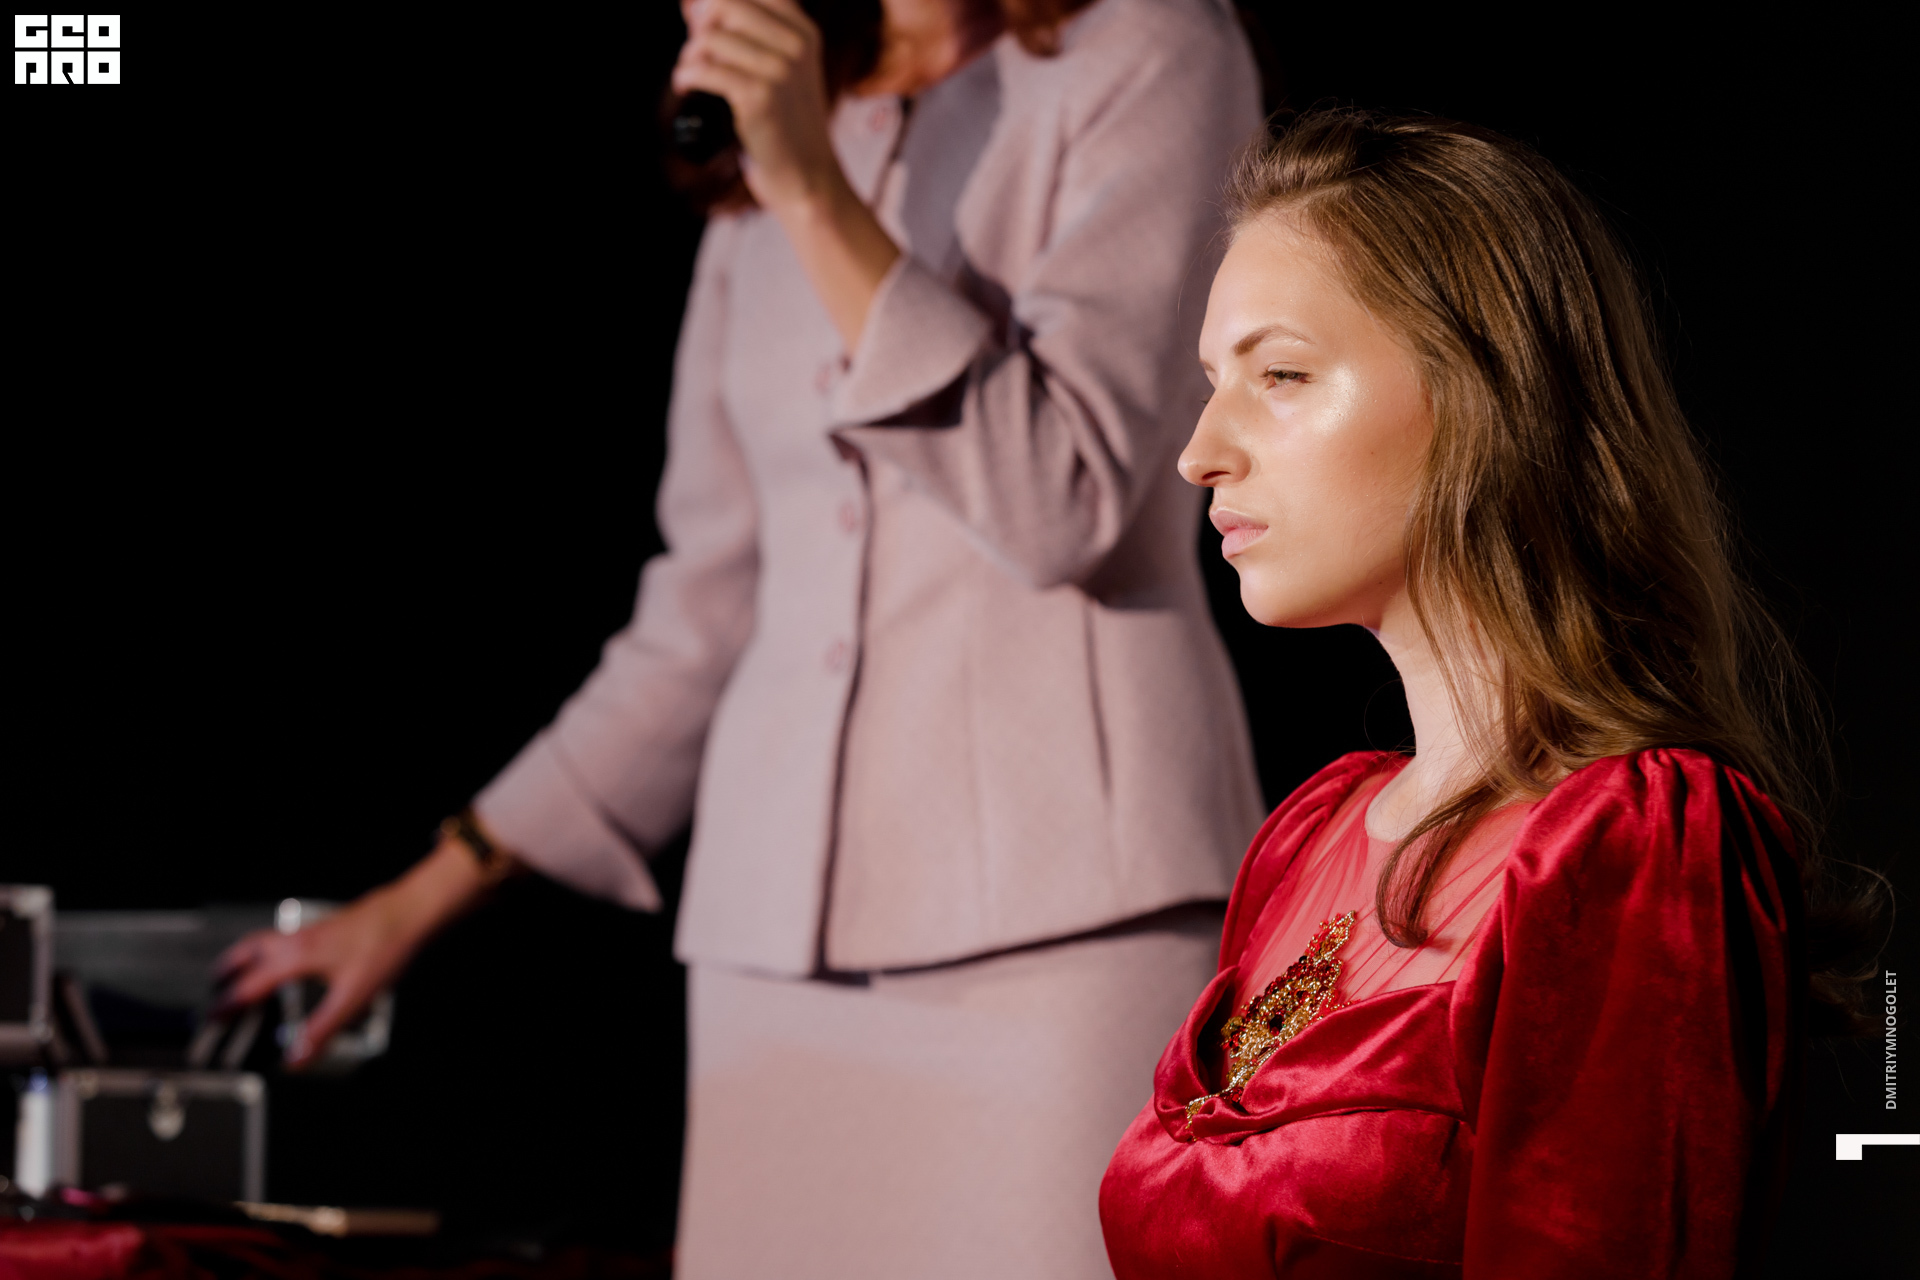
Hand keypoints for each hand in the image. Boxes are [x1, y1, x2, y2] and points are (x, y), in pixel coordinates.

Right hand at [213, 838, 490, 1067]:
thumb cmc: (385, 947)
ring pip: (267, 941)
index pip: (250, 985)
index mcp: (296, 957)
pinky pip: (287, 940)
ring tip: (242, 973)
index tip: (211, 1019)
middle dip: (227, 971)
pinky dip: (275, 952)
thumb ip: (322, 1030)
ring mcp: (313, 931)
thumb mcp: (354, 997)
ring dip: (248, 957)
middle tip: (214, 988)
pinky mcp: (328, 929)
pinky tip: (292, 964)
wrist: (411, 912)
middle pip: (249, 952)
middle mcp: (298, 941)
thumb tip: (296, 1059)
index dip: (228, 1005)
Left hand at [672, 0, 840, 214]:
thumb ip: (748, 34)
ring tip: (691, 74)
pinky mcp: (760, 98)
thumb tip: (691, 5)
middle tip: (695, 51)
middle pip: (725, 6)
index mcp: (803, 31)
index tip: (703, 25)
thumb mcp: (783, 69)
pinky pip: (705, 70)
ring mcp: (780, 72)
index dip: (716, 5)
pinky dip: (685, 77)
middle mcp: (795, 46)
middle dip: (699, 25)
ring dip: (688, 56)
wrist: (807, 176)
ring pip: (710, 39)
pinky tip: (685, 86)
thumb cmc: (787, 123)